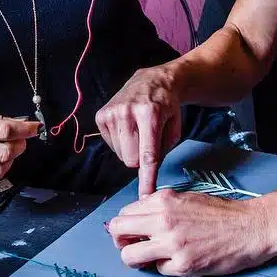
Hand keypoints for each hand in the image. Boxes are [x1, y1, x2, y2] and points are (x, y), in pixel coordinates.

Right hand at [95, 65, 183, 195]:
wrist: (153, 80)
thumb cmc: (167, 107)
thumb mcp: (175, 127)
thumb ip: (163, 151)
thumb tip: (148, 173)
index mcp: (150, 114)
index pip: (147, 154)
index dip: (146, 178)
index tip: (144, 196)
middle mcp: (127, 112)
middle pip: (131, 160)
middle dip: (140, 159)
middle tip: (148, 143)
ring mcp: (112, 112)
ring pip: (121, 155)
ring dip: (131, 149)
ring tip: (138, 131)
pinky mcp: (101, 115)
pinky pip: (111, 146)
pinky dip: (121, 142)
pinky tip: (128, 127)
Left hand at [104, 188, 274, 276]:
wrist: (251, 227)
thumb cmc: (221, 213)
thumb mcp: (185, 198)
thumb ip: (159, 206)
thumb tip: (137, 218)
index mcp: (163, 201)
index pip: (124, 213)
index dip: (126, 225)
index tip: (133, 232)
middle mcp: (163, 220)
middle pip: (117, 230)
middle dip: (120, 241)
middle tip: (133, 246)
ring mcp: (172, 244)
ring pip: (128, 256)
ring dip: (135, 259)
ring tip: (148, 259)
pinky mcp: (183, 264)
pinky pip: (158, 269)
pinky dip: (165, 267)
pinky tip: (179, 261)